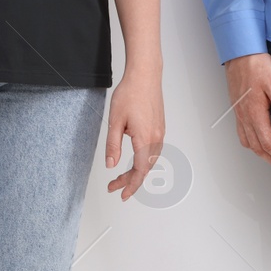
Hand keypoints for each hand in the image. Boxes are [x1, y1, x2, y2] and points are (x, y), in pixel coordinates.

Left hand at [105, 68, 164, 199]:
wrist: (145, 75)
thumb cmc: (130, 93)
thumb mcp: (114, 121)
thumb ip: (113, 145)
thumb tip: (111, 164)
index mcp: (145, 139)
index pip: (139, 171)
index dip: (131, 185)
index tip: (122, 194)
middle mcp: (156, 138)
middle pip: (145, 169)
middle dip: (130, 180)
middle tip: (114, 185)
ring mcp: (160, 133)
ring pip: (150, 161)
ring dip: (137, 171)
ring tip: (122, 176)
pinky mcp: (160, 128)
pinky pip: (153, 151)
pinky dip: (143, 161)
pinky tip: (134, 160)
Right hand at [224, 52, 270, 173]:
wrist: (240, 52)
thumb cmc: (257, 65)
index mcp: (255, 113)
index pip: (269, 144)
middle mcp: (245, 117)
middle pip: (258, 148)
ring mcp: (239, 113)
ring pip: (249, 143)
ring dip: (262, 155)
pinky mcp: (238, 108)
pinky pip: (242, 133)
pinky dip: (252, 144)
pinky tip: (259, 142)